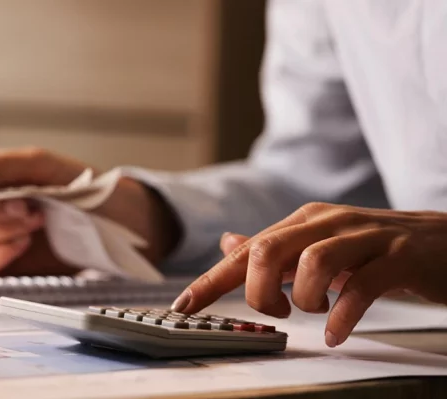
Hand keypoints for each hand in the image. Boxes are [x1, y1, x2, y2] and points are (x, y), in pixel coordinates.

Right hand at [0, 147, 180, 275]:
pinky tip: (24, 244)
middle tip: (32, 209)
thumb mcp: (45, 166)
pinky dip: (1, 255)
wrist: (120, 224)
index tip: (6, 192)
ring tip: (37, 224)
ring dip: (4, 232)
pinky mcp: (9, 263)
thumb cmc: (86, 189)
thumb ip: (2, 166)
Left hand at [172, 202, 446, 346]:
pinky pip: (362, 287)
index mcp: (304, 221)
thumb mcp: (319, 244)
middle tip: (274, 311)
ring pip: (313, 262)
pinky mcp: (398, 257)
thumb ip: (274, 248)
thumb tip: (228, 244)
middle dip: (258, 290)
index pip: (247, 250)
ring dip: (305, 299)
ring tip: (314, 314)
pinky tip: (336, 332)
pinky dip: (343, 316)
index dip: (211, 280)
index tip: (184, 308)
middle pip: (270, 249)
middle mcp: (328, 222)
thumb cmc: (376, 248)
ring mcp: (365, 237)